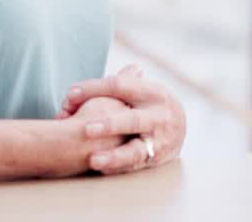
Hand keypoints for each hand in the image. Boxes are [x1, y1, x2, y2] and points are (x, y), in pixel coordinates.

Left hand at [62, 64, 186, 174]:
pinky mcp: (157, 158)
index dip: (94, 89)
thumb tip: (82, 86)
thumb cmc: (149, 103)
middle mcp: (157, 115)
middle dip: (109, 124)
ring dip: (114, 156)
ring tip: (93, 159)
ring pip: (136, 150)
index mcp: (151, 92)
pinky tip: (101, 169)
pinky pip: (135, 165)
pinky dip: (118, 167)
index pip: (120, 86)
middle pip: (132, 120)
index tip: (70, 95)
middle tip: (85, 129)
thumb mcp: (142, 88)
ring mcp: (159, 139)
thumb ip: (119, 83)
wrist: (181, 125)